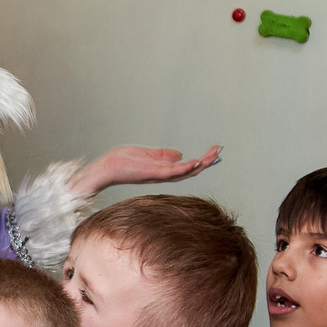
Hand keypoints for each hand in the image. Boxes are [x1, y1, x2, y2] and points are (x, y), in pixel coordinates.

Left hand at [73, 144, 222, 196]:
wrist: (107, 168)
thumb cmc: (124, 161)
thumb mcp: (148, 155)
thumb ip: (164, 155)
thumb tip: (180, 154)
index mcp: (164, 170)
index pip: (187, 166)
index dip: (202, 160)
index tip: (214, 151)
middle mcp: (164, 174)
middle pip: (190, 170)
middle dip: (206, 162)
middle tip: (219, 153)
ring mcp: (159, 175)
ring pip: (184, 172)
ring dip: (199, 165)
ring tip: (213, 157)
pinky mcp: (152, 173)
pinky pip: (171, 172)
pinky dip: (184, 168)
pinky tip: (195, 163)